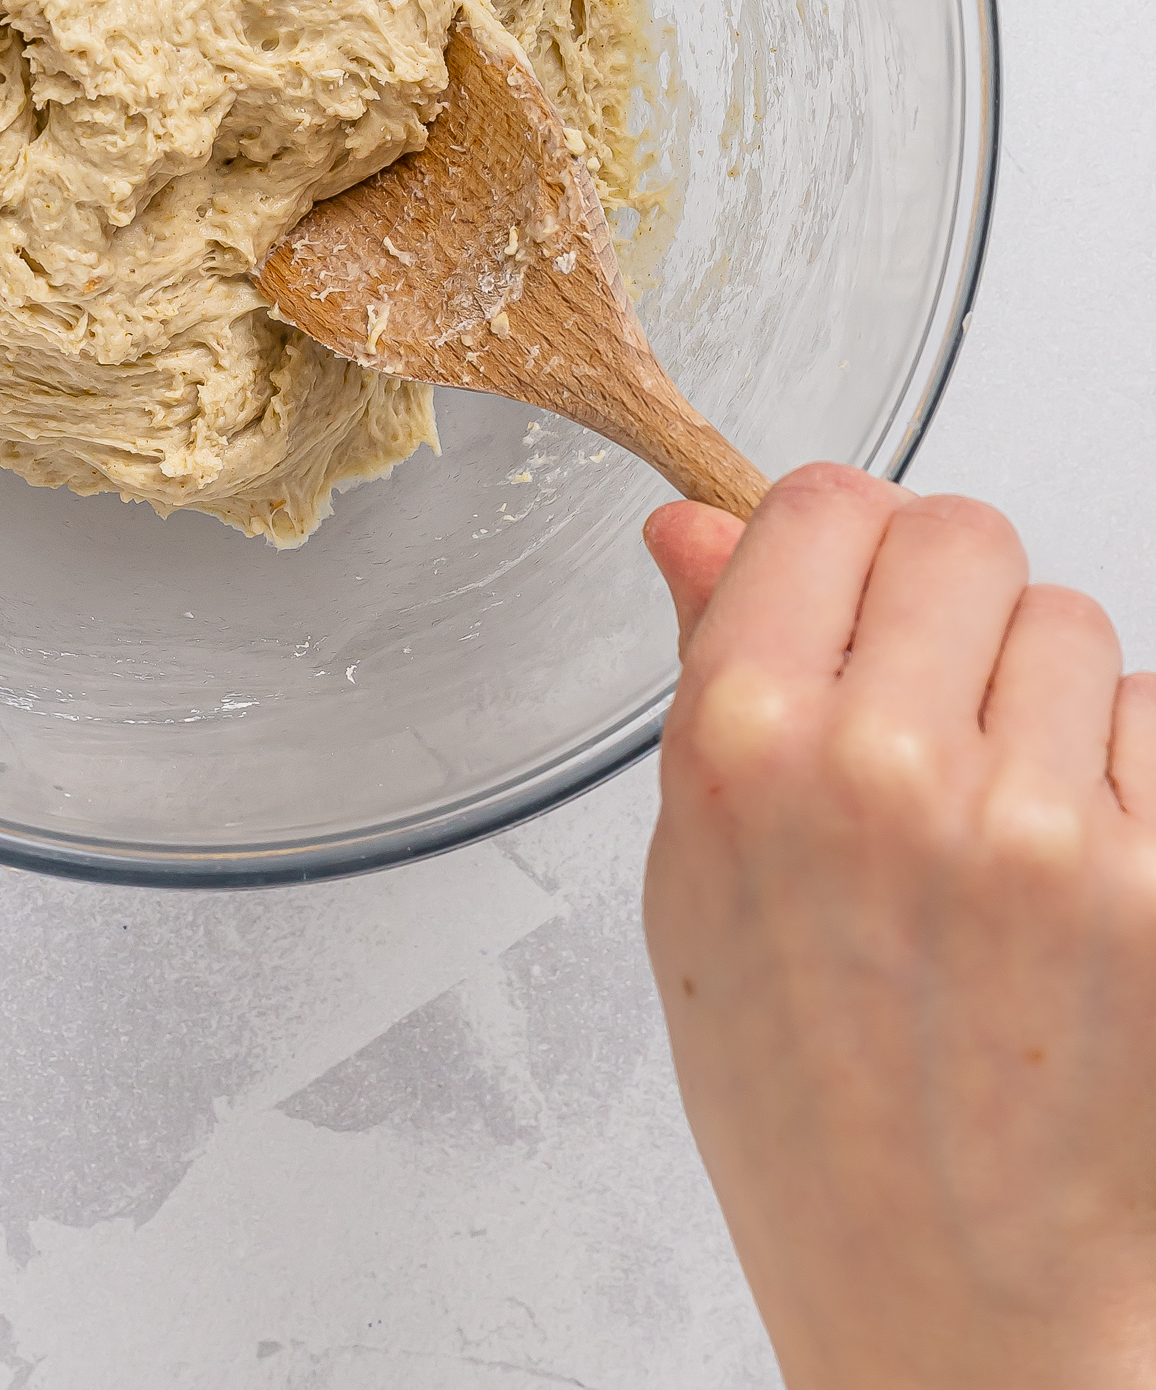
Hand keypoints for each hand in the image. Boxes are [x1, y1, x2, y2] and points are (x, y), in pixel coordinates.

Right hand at [643, 467, 1155, 1388]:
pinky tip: (1065, 866)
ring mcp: (1042, 828)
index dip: (832, 539)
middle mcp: (889, 769)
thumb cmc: (809, 1107)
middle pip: (960, 535)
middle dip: (942, 597)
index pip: (823, 505)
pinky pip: (1155, 721)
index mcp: (744, 752)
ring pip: (1071, 622)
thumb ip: (708, 675)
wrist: (955, 1300)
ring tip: (993, 813)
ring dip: (1037, 688)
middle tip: (923, 702)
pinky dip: (1119, 771)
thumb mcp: (695, 879)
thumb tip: (696, 527)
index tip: (837, 586)